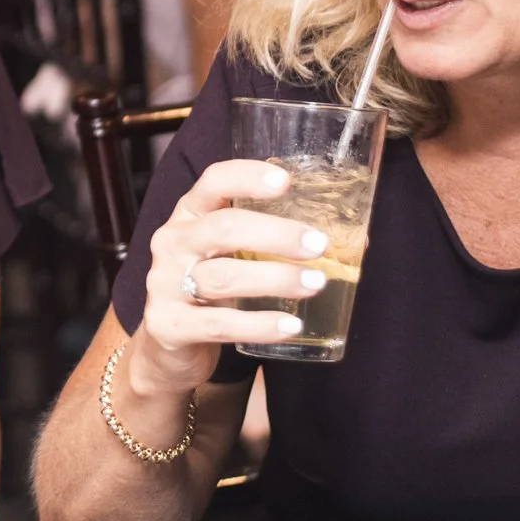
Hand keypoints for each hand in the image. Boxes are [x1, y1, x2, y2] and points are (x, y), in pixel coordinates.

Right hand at [125, 158, 332, 401]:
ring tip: (315, 284)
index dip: (246, 177)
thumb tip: (354, 238)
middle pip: (222, 228)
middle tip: (318, 244)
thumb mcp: (229, 253)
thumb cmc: (211, 287)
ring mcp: (165, 284)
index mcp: (190, 215)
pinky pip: (218, 323)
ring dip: (274, 279)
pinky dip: (258, 324)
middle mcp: (173, 243)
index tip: (286, 181)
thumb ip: (269, 240)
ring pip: (222, 276)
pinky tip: (290, 325)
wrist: (168, 343)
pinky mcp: (169, 324)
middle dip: (275, 234)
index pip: (212, 182)